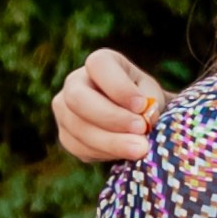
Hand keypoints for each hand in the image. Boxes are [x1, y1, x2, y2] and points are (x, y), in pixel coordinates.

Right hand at [54, 45, 165, 163]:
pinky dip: (106, 153)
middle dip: (111, 117)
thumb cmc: (143, 100)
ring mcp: (64, 110)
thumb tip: (144, 119)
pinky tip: (125, 154)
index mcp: (99, 63)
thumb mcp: (152, 94)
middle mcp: (74, 82)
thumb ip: (150, 103)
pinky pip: (80, 148)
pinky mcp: (66, 137)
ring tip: (140, 148)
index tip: (142, 105)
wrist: (135, 120)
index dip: (119, 87)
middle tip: (141, 129)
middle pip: (78, 98)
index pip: (98, 66)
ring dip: (112, 142)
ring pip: (79, 128)